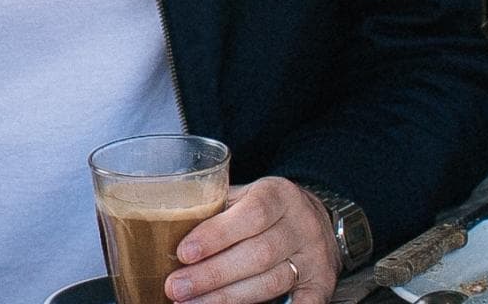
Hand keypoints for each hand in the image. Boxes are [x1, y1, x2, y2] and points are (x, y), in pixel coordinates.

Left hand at [167, 176, 337, 303]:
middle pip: (257, 254)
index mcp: (278, 195)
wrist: (316, 218)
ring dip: (228, 298)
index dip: (216, 235)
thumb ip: (216, 210)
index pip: (250, 215)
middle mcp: (301, 225)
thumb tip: (165, 230)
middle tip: (177, 289)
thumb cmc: (265, 208)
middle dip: (212, 275)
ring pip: (271, 282)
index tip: (184, 253)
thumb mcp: (244, 196)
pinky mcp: (322, 284)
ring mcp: (314, 257)